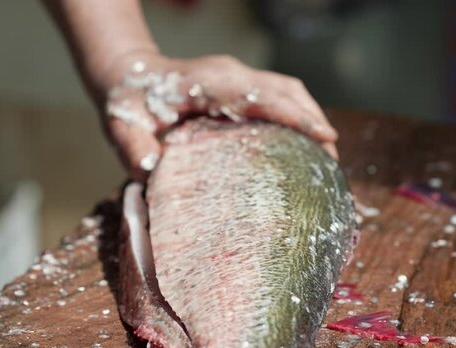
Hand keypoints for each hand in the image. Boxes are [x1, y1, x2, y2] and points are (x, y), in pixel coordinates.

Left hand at [99, 50, 337, 180]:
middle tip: (334, 164)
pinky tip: (303, 146)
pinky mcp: (239, 86)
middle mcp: (229, 75)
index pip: (260, 95)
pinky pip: (277, 96)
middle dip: (315, 121)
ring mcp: (237, 78)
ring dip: (310, 118)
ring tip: (327, 159)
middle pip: (286, 90)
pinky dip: (297, 116)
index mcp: (206, 82)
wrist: (127, 73)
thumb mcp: (121, 125)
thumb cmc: (128, 102)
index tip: (326, 137)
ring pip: (287, 90)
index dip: (295, 115)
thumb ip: (132, 146)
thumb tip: (151, 167)